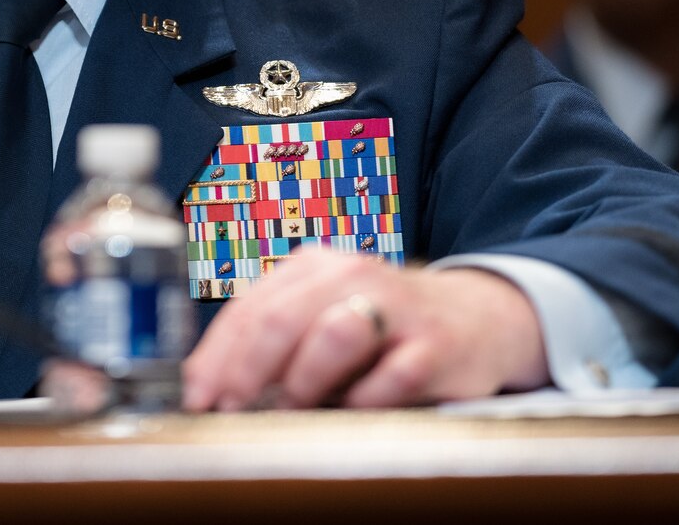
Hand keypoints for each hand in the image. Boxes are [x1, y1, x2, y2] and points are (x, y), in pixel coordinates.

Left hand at [181, 249, 547, 410]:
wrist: (479, 318)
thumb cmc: (385, 326)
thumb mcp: (323, 318)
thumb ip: (272, 344)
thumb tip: (208, 389)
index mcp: (314, 268)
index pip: (249, 308)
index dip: (216, 357)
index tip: (198, 398)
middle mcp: (352, 276)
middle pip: (282, 319)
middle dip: (246, 371)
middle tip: (233, 410)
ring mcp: (397, 307)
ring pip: (333, 334)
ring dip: (304, 380)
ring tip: (295, 406)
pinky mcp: (436, 345)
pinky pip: (391, 376)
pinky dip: (366, 400)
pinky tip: (355, 410)